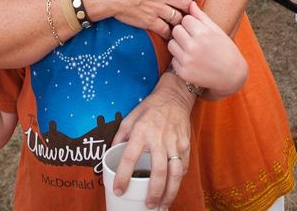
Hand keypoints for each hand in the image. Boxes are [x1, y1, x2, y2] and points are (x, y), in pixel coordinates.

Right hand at [85, 0, 202, 38]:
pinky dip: (169, 33)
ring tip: (183, 23)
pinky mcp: (148, 21)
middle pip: (185, 3)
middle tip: (193, 11)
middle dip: (191, 8)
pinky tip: (170, 33)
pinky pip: (165, 30)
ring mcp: (156, 9)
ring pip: (178, 18)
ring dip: (181, 21)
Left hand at [111, 73, 193, 209]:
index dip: (123, 176)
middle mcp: (159, 138)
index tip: (119, 190)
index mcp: (141, 131)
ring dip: (170, 192)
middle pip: (158, 170)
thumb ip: (120, 137)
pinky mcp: (186, 144)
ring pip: (175, 172)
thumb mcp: (130, 118)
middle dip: (153, 192)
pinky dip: (178, 181)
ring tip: (162, 206)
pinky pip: (184, 166)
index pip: (129, 157)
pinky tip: (172, 189)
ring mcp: (175, 142)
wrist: (174, 96)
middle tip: (148, 205)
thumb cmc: (149, 108)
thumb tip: (110, 154)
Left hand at [168, 2, 247, 98]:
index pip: (185, 19)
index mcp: (202, 34)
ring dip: (178, 45)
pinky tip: (192, 61)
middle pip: (176, 30)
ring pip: (171, 44)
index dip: (191, 24)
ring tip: (191, 49)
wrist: (231, 76)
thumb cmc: (225, 50)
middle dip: (183, 32)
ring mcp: (187, 61)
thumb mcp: (216, 31)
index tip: (198, 30)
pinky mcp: (183, 72)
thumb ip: (201, 17)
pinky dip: (180, 59)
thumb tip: (190, 3)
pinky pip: (173, 59)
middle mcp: (193, 47)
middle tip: (193, 39)